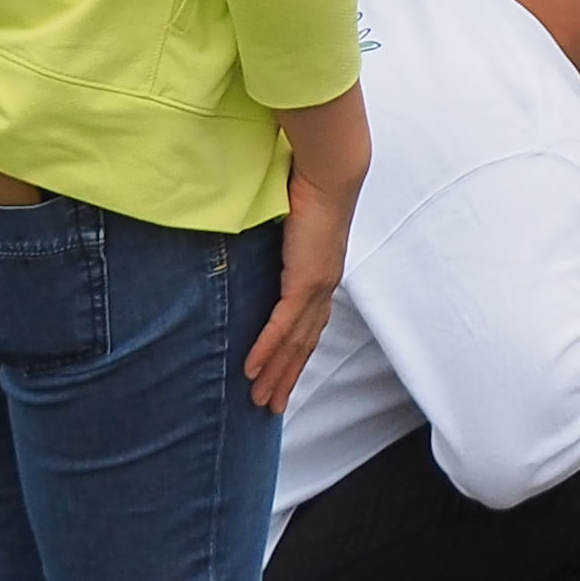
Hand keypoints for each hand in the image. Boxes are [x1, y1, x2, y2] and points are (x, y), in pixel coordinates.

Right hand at [252, 88, 369, 413]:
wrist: (328, 174)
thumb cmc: (308, 189)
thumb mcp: (287, 222)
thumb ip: (275, 239)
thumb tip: (259, 241)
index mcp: (321, 276)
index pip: (308, 326)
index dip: (294, 355)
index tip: (282, 377)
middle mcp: (323, 288)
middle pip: (302, 345)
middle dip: (286, 378)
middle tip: (269, 406)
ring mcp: (316, 288)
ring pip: (293, 343)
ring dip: (275, 374)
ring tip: (259, 400)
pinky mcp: (304, 281)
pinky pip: (282, 325)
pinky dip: (266, 350)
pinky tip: (251, 370)